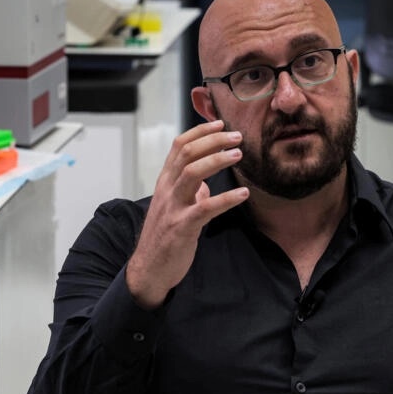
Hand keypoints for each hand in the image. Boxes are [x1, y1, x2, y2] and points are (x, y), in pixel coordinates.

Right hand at [126, 120, 249, 308]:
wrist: (149, 269)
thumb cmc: (164, 237)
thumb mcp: (174, 208)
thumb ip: (189, 193)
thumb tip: (205, 184)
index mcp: (165, 182)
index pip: (179, 146)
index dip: (200, 132)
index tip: (220, 123)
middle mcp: (167, 190)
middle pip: (187, 153)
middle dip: (213, 140)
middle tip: (237, 137)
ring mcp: (173, 207)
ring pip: (192, 173)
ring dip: (217, 160)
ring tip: (239, 155)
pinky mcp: (182, 227)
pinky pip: (206, 208)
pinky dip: (227, 198)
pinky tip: (243, 193)